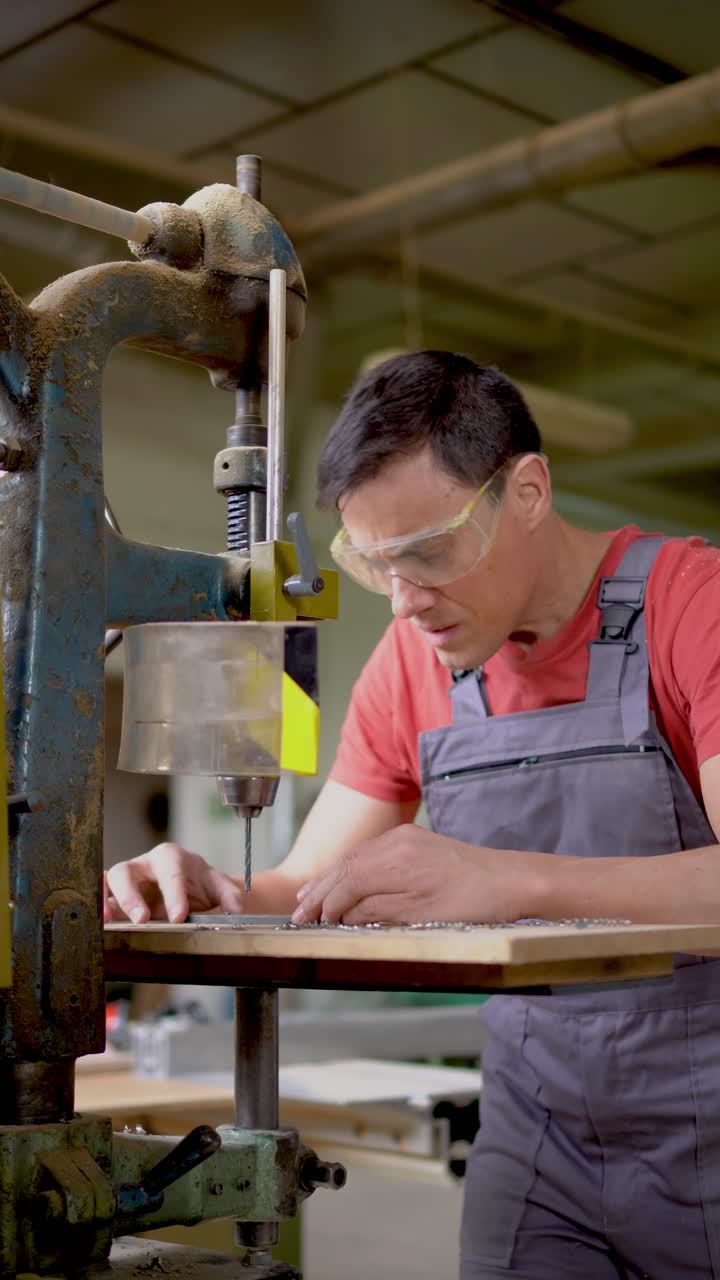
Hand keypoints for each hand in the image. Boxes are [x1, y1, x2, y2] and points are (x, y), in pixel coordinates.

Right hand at [104, 843, 244, 923]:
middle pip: (129, 870)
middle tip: (143, 919)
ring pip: (111, 880)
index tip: (179, 916)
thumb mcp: (218, 887)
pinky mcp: (117, 895)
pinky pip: (101, 893)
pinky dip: (98, 903)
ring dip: (109, 899)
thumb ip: (229, 895)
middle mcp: (145, 864)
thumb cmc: (201, 885)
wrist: (193, 889)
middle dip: (133, 895)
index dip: (173, 894)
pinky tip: (100, 920)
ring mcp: (129, 879)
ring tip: (110, 920)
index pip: (170, 872)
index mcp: (171, 858)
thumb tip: (236, 907)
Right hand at [291, 825, 492, 925]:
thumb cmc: (472, 904)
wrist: (513, 882)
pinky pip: (372, 855)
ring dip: (332, 878)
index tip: (307, 923)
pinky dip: (352, 870)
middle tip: (297, 912)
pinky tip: (346, 880)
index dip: (323, 905)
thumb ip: (375, 912)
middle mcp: (394, 842)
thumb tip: (342, 914)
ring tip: (310, 896)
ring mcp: (405, 839)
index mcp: (393, 860)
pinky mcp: (416, 841)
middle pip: (344, 866)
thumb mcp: (420, 917)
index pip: (344, 882)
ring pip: (356, 858)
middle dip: (319, 890)